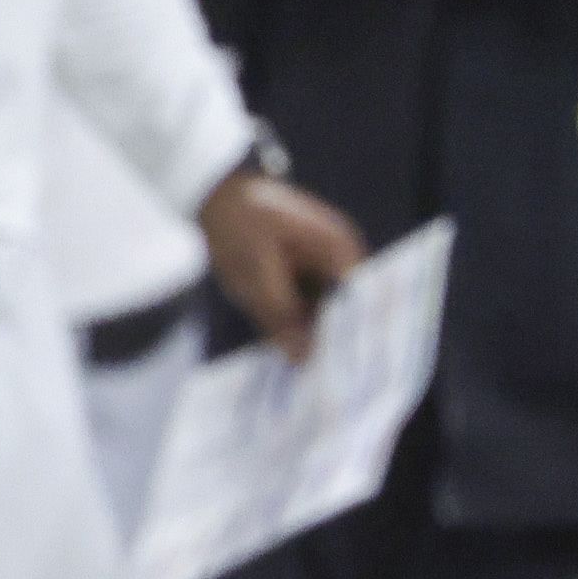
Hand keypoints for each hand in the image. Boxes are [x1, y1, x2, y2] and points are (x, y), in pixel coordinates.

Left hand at [199, 165, 367, 360]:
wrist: (216, 193)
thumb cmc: (237, 222)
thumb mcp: (253, 272)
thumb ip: (280, 315)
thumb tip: (303, 358)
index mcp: (339, 249)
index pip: (362, 303)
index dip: (354, 339)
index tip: (344, 375)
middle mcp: (341, 257)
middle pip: (347, 310)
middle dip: (334, 343)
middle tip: (323, 386)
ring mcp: (324, 263)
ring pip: (327, 311)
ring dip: (314, 336)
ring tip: (308, 378)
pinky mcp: (305, 271)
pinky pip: (308, 303)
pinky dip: (298, 323)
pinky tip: (290, 353)